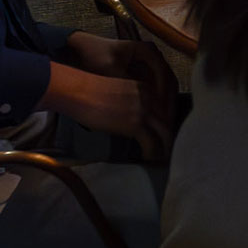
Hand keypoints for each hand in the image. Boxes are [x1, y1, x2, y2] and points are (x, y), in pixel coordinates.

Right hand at [48, 32, 177, 159]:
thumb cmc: (87, 93)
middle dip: (169, 136)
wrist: (77, 91)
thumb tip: (128, 121)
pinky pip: (151, 142)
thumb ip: (129, 104)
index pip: (164, 109)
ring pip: (164, 132)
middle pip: (168, 120)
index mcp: (146, 89)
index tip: (163, 134)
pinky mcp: (136, 124)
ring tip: (161, 157)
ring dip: (164, 147)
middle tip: (167, 148)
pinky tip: (149, 158)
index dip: (164, 123)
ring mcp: (145, 111)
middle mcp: (150, 98)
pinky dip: (153, 153)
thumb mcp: (117, 94)